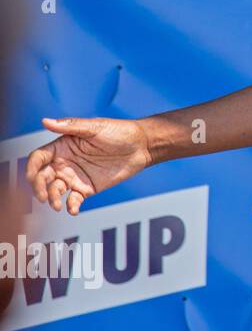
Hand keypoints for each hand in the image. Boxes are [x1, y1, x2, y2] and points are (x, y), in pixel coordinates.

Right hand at [24, 117, 153, 214]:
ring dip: (52, 199)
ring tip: (58, 205)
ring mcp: (75, 177)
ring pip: (55, 190)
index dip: (31, 167)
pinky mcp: (87, 188)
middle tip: (43, 196)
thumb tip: (45, 121)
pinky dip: (71, 206)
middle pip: (42, 177)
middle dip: (39, 188)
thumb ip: (70, 126)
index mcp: (62, 147)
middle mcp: (64, 163)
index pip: (38, 158)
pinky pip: (74, 200)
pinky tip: (72, 209)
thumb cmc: (119, 131)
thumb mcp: (94, 127)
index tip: (32, 177)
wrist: (142, 146)